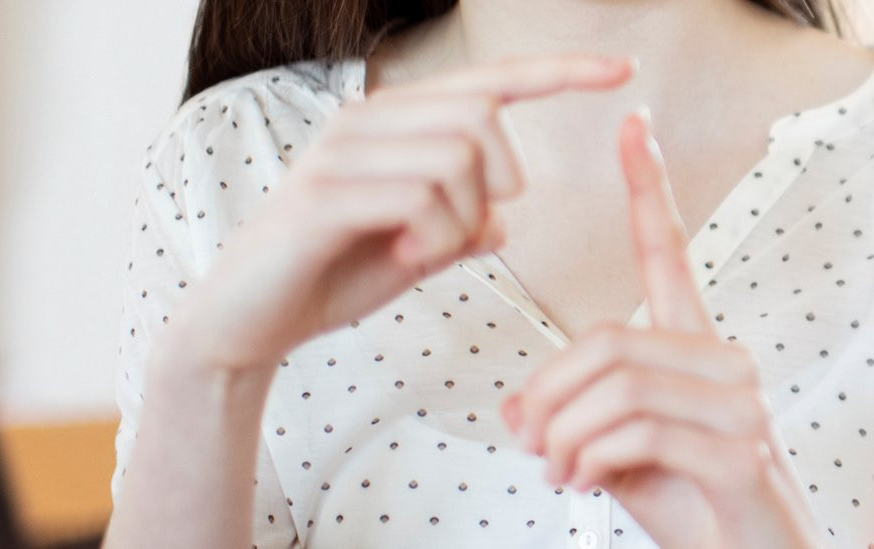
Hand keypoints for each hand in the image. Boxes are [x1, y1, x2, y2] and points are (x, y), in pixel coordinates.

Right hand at [170, 54, 636, 372]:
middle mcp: (365, 123)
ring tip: (423, 253)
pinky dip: (431, 236)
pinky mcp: (324, 194)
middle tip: (467, 229)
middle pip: (482, 118)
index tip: (621, 71)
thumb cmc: (326, 279)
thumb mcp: (409, 254)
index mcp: (391, 127)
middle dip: (499, 182)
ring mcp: (341, 154)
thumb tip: (505, 222)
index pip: (488, 84)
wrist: (246, 320)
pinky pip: (417, 196)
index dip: (558, 72)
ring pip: (456, 158)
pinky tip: (405, 257)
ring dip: (461, 220)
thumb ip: (457, 231)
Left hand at [500, 111, 825, 547]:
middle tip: (527, 437)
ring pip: (616, 381)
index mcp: (691, 349)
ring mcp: (738, 403)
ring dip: (564, 431)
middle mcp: (722, 363)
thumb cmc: (690, 503)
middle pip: (607, 336)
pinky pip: (637, 428)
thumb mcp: (613, 451)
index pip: (667, 253)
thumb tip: (516, 408)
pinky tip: (583, 480)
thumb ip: (571, 417)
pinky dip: (590, 456)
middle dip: (548, 392)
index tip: (634, 133)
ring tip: (557, 468)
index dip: (647, 189)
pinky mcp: (738, 451)